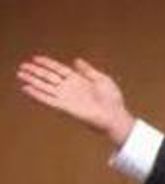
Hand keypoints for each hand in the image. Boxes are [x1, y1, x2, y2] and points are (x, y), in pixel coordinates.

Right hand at [16, 55, 134, 145]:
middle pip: (49, 77)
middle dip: (35, 71)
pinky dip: (37, 94)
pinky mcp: (65, 107)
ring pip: (45, 87)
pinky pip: (48, 99)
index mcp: (78, 80)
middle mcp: (70, 88)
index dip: (47, 64)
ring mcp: (67, 97)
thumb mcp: (101, 79)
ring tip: (20, 75)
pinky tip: (27, 89)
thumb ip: (87, 70)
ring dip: (33, 81)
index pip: (59, 69)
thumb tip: (76, 60)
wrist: (115, 115)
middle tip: (22, 66)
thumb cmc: (112, 99)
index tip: (36, 58)